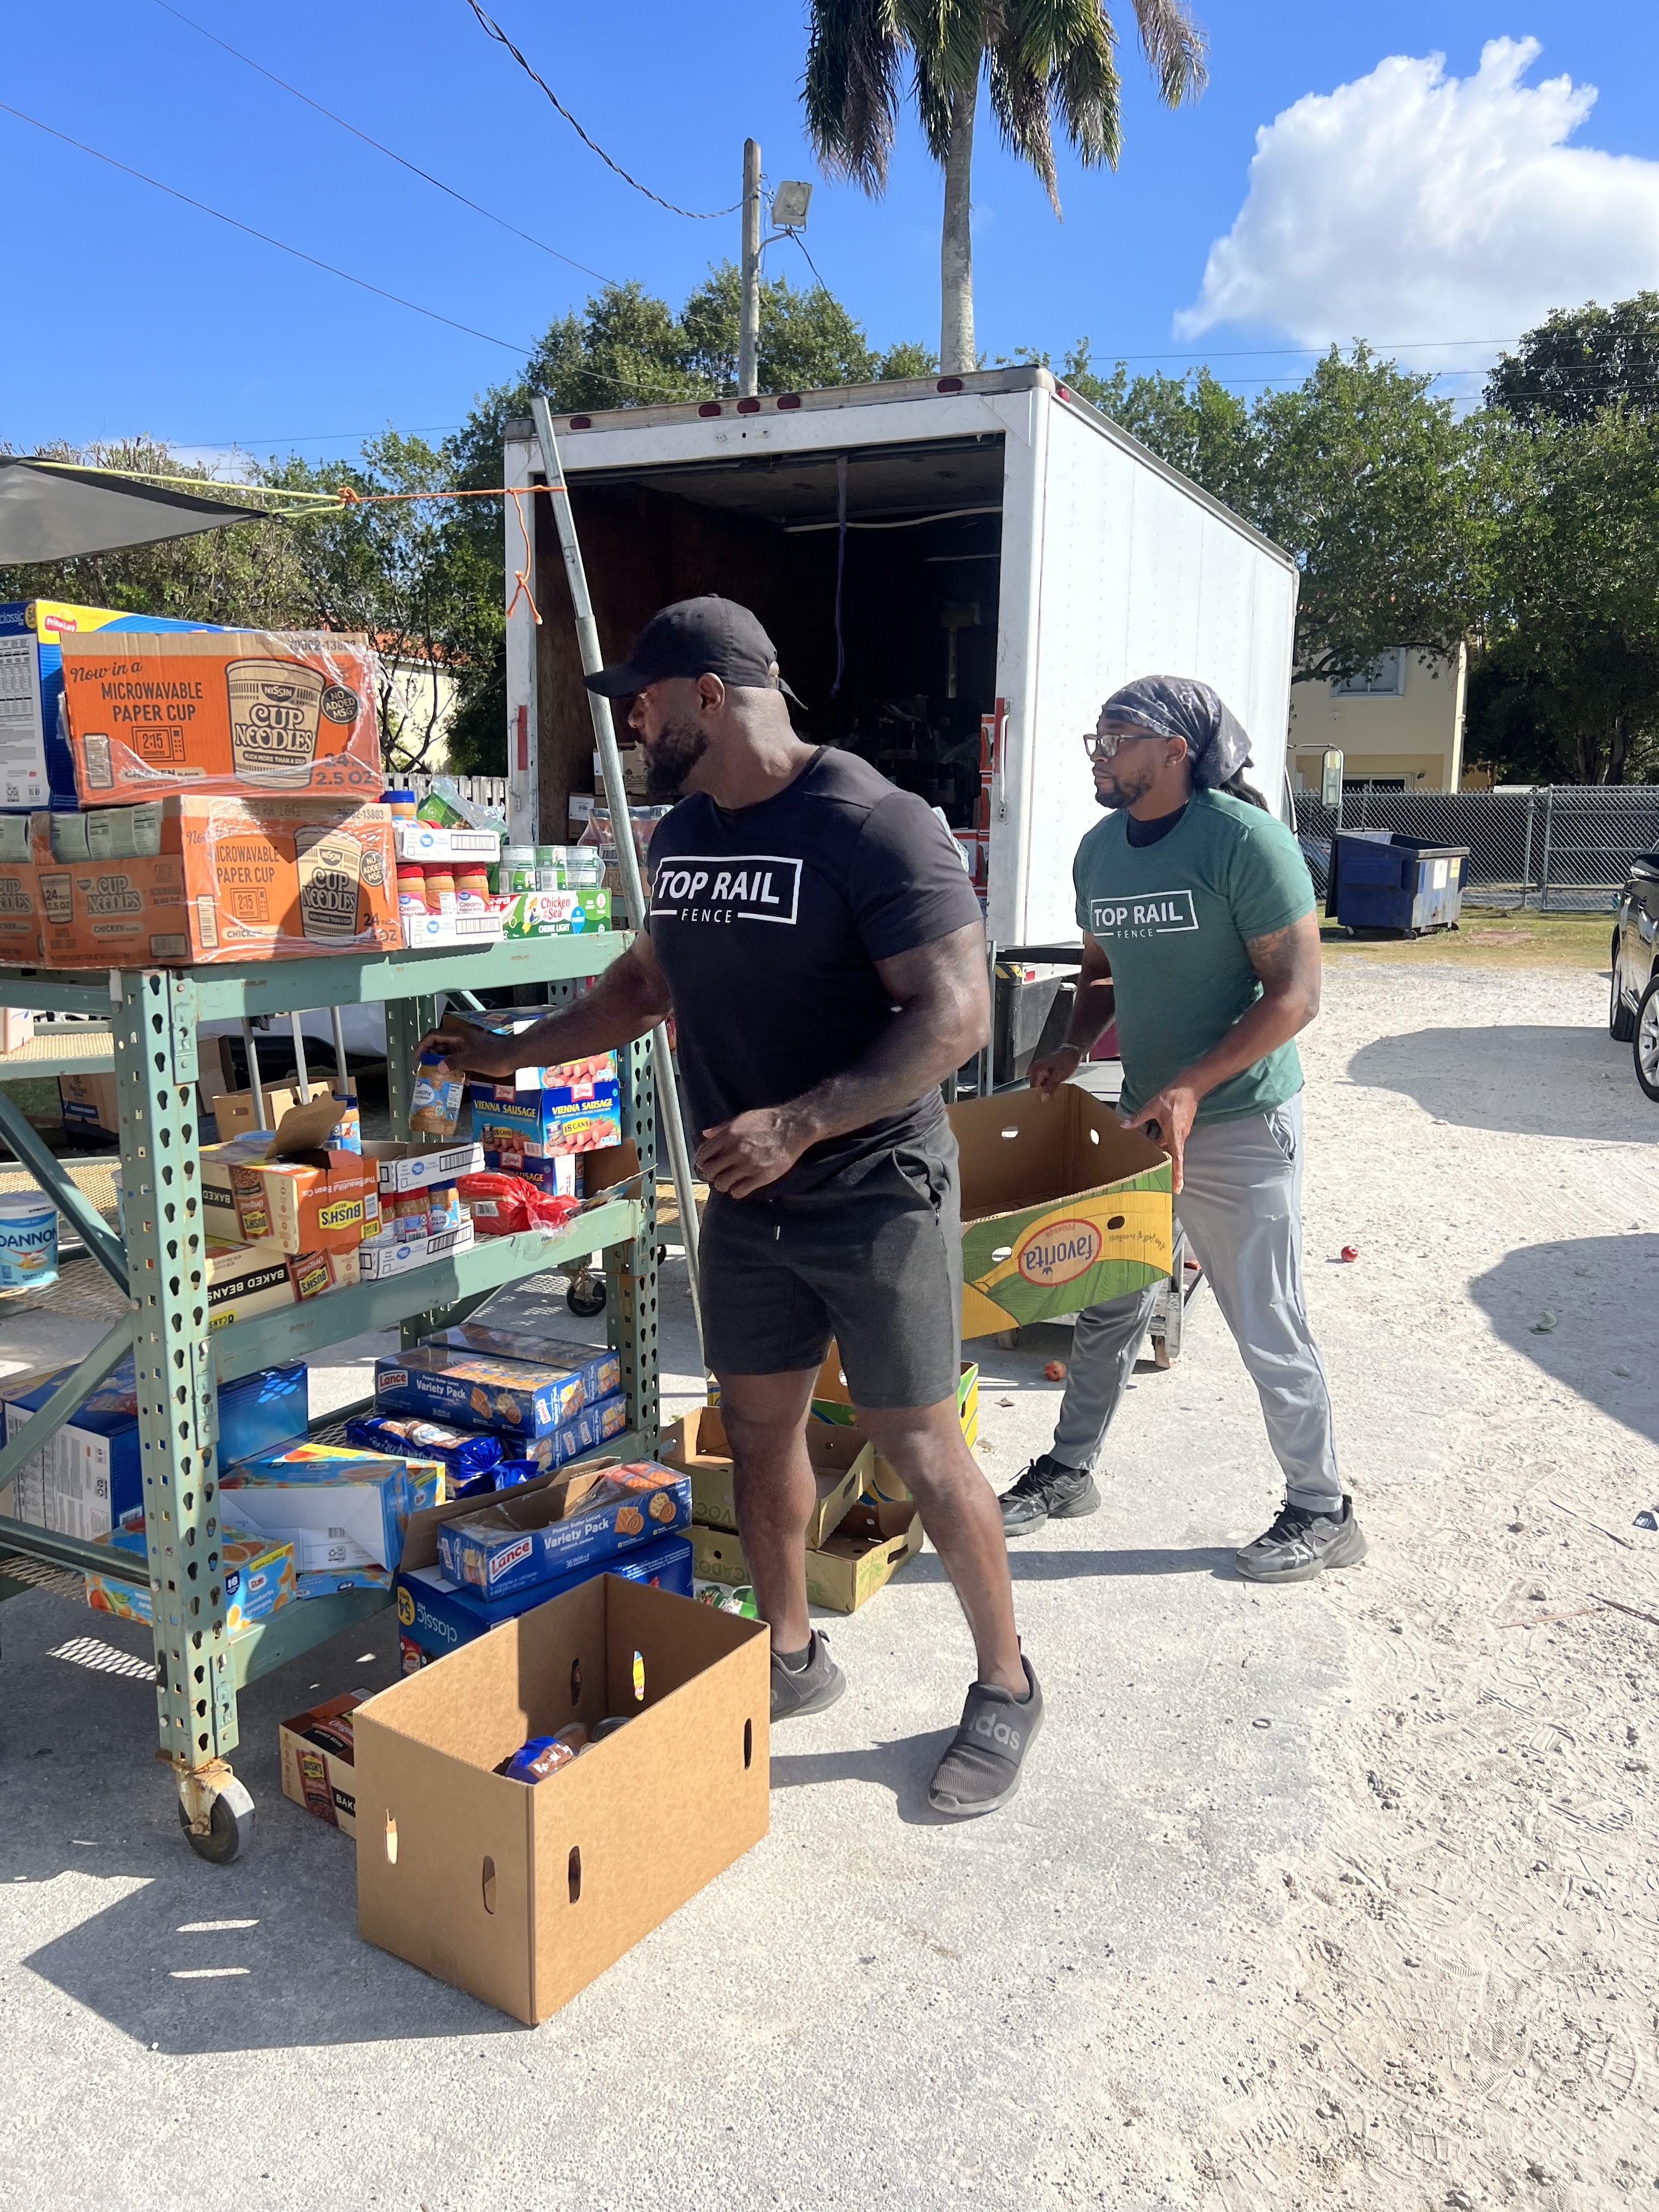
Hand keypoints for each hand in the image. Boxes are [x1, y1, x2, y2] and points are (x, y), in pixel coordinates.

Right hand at [415, 1021, 519, 1081]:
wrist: (516, 1054)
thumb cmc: (496, 1055)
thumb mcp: (473, 1061)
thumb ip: (455, 1063)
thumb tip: (440, 1067)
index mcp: (459, 1036)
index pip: (434, 1035)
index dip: (423, 1044)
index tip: (418, 1056)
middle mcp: (463, 1038)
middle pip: (441, 1043)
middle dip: (432, 1054)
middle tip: (426, 1067)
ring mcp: (469, 1045)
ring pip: (451, 1051)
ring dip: (444, 1062)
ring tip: (439, 1074)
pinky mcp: (476, 1052)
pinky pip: (461, 1057)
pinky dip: (457, 1066)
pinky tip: (459, 1078)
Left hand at [695, 1108, 812, 1199]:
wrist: (793, 1127)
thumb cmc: (768, 1121)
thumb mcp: (742, 1118)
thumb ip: (722, 1128)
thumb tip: (705, 1134)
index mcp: (730, 1135)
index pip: (704, 1153)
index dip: (701, 1161)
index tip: (704, 1165)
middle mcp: (737, 1150)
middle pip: (711, 1170)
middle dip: (710, 1175)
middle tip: (715, 1175)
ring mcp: (749, 1164)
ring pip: (723, 1183)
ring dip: (722, 1185)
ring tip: (727, 1183)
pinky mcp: (762, 1176)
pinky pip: (740, 1191)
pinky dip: (735, 1192)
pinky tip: (738, 1188)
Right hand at [1028, 1043, 1081, 1096]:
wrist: (1072, 1053)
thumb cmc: (1066, 1060)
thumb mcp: (1058, 1076)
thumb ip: (1049, 1087)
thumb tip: (1042, 1097)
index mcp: (1035, 1069)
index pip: (1032, 1088)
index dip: (1039, 1095)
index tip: (1045, 1099)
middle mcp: (1033, 1069)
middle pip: (1035, 1087)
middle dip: (1043, 1092)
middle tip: (1052, 1093)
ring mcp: (1037, 1070)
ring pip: (1039, 1086)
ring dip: (1046, 1089)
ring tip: (1055, 1087)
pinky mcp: (1042, 1072)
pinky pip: (1042, 1083)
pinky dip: (1048, 1086)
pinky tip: (1054, 1086)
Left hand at [1120, 1081, 1197, 1193]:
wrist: (1189, 1087)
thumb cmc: (1173, 1097)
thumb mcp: (1152, 1107)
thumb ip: (1138, 1118)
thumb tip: (1124, 1126)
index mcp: (1174, 1134)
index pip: (1177, 1159)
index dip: (1177, 1174)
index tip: (1178, 1187)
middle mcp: (1180, 1136)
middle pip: (1175, 1157)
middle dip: (1172, 1172)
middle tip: (1169, 1186)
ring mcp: (1182, 1132)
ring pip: (1173, 1148)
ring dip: (1168, 1158)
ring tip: (1160, 1170)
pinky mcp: (1181, 1128)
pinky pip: (1172, 1140)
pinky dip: (1166, 1145)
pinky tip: (1156, 1145)